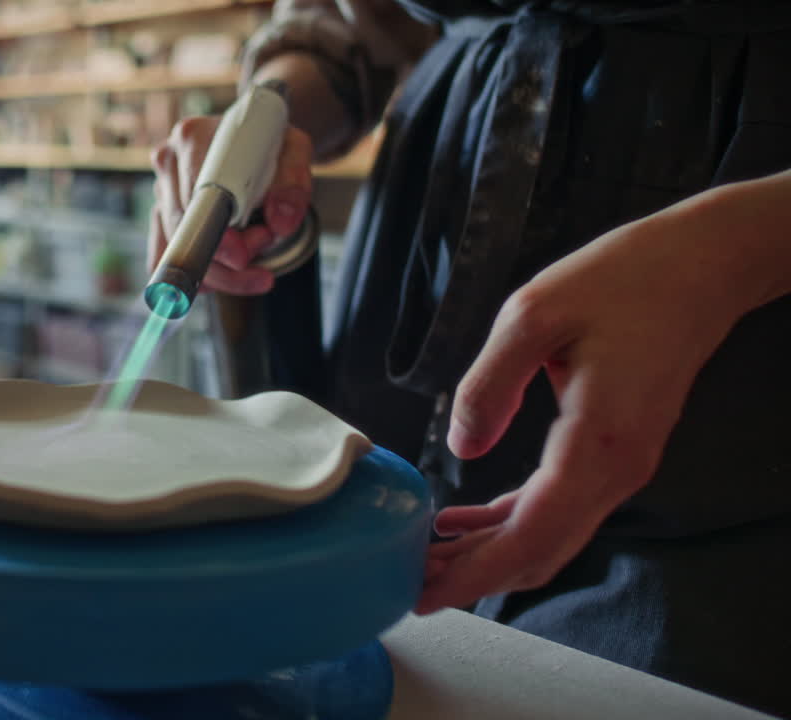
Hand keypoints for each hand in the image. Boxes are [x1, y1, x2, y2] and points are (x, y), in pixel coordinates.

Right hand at [148, 116, 313, 294]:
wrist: (257, 141)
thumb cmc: (271, 144)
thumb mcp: (295, 152)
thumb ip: (293, 184)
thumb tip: (280, 220)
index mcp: (194, 138)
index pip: (196, 199)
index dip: (219, 236)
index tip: (243, 254)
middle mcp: (170, 161)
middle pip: (184, 230)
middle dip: (226, 258)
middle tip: (264, 245)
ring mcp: (162, 189)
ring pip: (177, 250)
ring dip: (220, 270)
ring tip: (257, 255)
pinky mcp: (161, 213)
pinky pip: (168, 257)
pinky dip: (202, 275)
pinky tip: (230, 273)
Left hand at [416, 200, 760, 614]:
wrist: (701, 266)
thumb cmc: (622, 279)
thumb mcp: (533, 314)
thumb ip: (489, 385)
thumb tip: (461, 449)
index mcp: (595, 441)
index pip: (531, 535)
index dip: (475, 572)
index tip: (427, 595)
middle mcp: (616, 468)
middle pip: (541, 551)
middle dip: (476, 575)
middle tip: (412, 582)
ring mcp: (623, 465)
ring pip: (552, 535)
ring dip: (492, 552)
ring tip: (430, 555)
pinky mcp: (619, 452)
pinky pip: (562, 506)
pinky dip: (514, 522)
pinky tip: (467, 518)